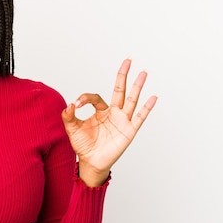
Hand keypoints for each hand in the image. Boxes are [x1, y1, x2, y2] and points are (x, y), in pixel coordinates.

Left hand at [61, 59, 156, 186]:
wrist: (91, 163)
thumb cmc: (83, 146)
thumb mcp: (72, 129)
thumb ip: (68, 116)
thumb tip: (70, 104)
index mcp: (100, 111)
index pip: (96, 97)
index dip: (85, 98)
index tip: (77, 105)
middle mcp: (113, 113)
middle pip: (120, 90)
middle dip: (123, 75)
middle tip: (128, 60)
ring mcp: (122, 121)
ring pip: (132, 100)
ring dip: (137, 86)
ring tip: (143, 72)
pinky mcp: (129, 131)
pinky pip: (140, 117)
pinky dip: (146, 108)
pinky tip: (153, 97)